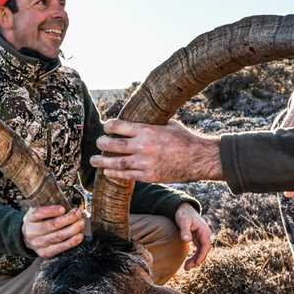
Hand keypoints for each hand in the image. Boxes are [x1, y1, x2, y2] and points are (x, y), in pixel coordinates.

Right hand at [23, 205, 85, 257]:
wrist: (29, 238)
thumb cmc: (38, 222)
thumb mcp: (39, 211)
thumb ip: (50, 207)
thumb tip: (68, 206)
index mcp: (30, 219)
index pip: (38, 213)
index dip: (51, 211)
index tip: (63, 208)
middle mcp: (32, 232)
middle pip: (52, 225)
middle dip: (68, 219)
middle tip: (78, 214)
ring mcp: (38, 244)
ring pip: (58, 236)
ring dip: (73, 229)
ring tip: (81, 223)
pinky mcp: (45, 253)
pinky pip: (61, 247)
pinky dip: (72, 241)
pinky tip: (79, 235)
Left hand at [90, 119, 223, 182]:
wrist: (199, 159)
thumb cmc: (184, 139)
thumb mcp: (168, 124)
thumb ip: (151, 123)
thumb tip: (140, 118)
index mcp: (147, 130)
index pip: (119, 126)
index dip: (108, 127)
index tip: (106, 128)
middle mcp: (143, 146)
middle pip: (114, 145)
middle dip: (102, 143)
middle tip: (98, 143)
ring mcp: (145, 162)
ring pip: (117, 162)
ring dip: (103, 161)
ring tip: (94, 160)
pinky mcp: (149, 175)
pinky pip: (127, 175)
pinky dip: (115, 173)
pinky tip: (108, 171)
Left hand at [175, 205, 212, 269]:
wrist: (182, 208)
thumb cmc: (183, 214)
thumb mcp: (183, 221)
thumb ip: (185, 230)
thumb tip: (187, 240)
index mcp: (204, 230)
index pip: (206, 245)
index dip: (202, 255)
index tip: (196, 263)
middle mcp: (205, 234)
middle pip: (204, 250)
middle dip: (197, 260)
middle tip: (187, 268)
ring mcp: (202, 237)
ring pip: (201, 251)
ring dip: (195, 259)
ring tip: (186, 267)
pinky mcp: (197, 238)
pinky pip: (198, 250)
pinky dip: (194, 256)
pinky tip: (188, 261)